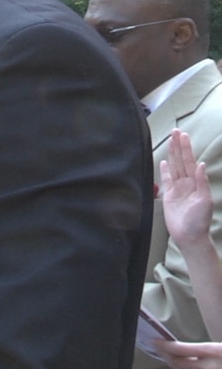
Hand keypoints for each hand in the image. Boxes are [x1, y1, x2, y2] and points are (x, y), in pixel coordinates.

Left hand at [153, 339, 221, 368]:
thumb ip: (210, 342)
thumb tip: (199, 335)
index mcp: (214, 352)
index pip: (180, 349)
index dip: (165, 345)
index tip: (156, 341)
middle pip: (179, 364)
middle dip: (166, 355)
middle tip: (158, 348)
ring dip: (174, 365)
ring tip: (168, 357)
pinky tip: (185, 368)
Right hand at [161, 129, 211, 247]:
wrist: (189, 236)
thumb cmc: (199, 220)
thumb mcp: (205, 201)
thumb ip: (202, 182)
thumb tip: (200, 164)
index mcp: (196, 183)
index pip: (190, 161)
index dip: (186, 148)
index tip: (182, 135)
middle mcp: (187, 183)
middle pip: (181, 160)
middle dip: (178, 146)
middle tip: (176, 131)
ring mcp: (178, 188)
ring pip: (174, 166)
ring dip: (172, 154)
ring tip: (170, 141)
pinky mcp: (169, 195)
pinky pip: (166, 179)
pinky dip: (164, 170)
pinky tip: (164, 162)